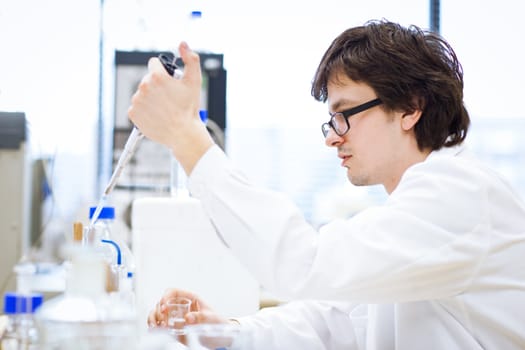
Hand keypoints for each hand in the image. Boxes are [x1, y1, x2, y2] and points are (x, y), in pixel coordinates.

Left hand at [128, 41, 213, 173]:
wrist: (183, 133)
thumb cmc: (189, 108)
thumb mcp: (194, 81)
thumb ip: (190, 59)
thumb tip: (183, 44)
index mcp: (156, 76)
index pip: (154, 64)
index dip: (164, 72)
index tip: (169, 82)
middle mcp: (143, 87)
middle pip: (148, 79)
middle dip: (157, 86)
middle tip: (169, 98)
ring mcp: (136, 101)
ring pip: (142, 93)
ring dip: (150, 98)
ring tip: (163, 108)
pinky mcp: (132, 114)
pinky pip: (136, 107)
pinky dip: (144, 110)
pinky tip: (156, 115)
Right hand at [147, 288, 228, 327]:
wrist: (221, 339)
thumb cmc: (218, 324)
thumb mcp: (212, 318)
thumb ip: (200, 317)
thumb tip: (188, 317)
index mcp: (191, 299)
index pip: (174, 292)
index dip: (166, 296)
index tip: (164, 306)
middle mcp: (182, 306)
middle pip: (163, 302)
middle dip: (159, 310)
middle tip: (163, 320)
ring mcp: (177, 317)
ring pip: (158, 313)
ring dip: (154, 318)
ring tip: (158, 326)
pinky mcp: (175, 328)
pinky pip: (161, 325)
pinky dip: (156, 326)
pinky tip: (157, 330)